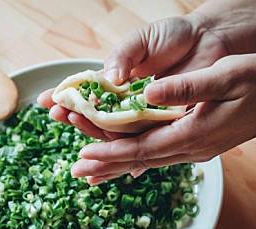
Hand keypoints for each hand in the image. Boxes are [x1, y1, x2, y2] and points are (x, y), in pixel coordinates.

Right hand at [37, 14, 228, 139]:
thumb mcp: (141, 41)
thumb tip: (108, 77)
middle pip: (95, 118)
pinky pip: (141, 145)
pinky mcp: (162, 128)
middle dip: (74, 117)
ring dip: (92, 137)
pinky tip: (105, 165)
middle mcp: (126, 104)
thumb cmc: (174, 37)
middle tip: (58, 114)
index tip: (45, 100)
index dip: (65, 98)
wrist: (209, 42)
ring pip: (113, 135)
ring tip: (76, 129)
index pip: (85, 94)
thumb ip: (122, 57)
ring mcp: (143, 117)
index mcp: (116, 83)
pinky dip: (123, 156)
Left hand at [71, 54, 255, 183]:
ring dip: (117, 163)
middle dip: (106, 164)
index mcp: (194, 133)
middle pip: (141, 159)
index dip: (112, 152)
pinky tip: (122, 163)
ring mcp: (194, 149)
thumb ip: (188, 88)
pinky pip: (158, 155)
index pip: (144, 147)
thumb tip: (149, 95)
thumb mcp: (227, 76)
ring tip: (89, 171)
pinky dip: (135, 158)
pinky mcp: (195, 144)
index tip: (85, 155)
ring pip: (147, 160)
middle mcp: (191, 148)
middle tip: (75, 171)